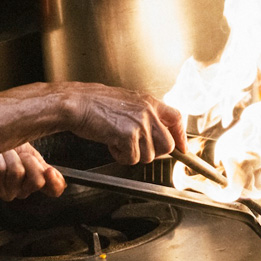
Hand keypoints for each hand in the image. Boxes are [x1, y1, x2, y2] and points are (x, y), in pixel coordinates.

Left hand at [0, 142, 65, 201]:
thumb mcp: (26, 150)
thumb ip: (43, 163)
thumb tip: (59, 175)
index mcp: (34, 179)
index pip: (54, 190)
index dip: (55, 182)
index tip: (50, 170)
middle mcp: (22, 190)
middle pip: (37, 181)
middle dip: (28, 159)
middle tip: (17, 152)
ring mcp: (6, 191)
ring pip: (17, 172)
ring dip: (8, 155)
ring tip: (0, 151)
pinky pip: (1, 171)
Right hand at [64, 84, 185, 164]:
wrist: (77, 103)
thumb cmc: (94, 103)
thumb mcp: (126, 102)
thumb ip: (143, 114)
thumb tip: (154, 132)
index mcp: (148, 102)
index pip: (176, 118)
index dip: (180, 136)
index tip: (182, 147)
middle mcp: (148, 112)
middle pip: (167, 145)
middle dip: (154, 152)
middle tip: (137, 148)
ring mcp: (139, 124)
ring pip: (149, 156)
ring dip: (133, 154)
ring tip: (118, 141)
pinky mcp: (128, 136)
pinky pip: (132, 159)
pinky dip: (121, 156)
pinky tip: (111, 143)